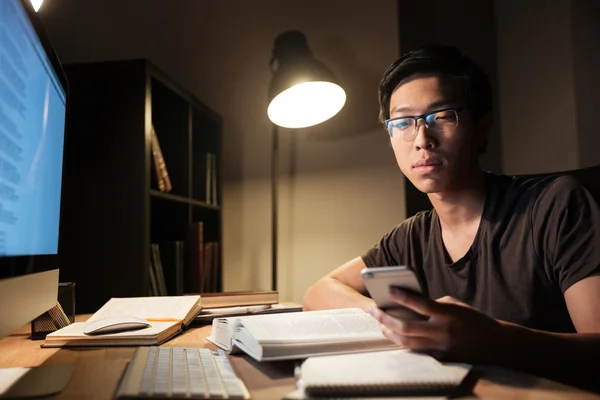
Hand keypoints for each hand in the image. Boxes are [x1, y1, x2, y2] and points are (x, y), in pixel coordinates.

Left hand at [368, 288, 505, 363]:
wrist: (494, 344)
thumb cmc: (472, 319)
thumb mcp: (455, 305)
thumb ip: (433, 304)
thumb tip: (409, 305)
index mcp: (447, 315)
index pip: (420, 304)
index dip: (403, 297)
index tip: (388, 290)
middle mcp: (442, 332)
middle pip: (406, 327)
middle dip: (386, 318)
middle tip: (373, 310)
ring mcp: (440, 347)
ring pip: (406, 342)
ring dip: (389, 332)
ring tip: (380, 323)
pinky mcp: (439, 358)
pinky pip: (415, 350)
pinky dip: (402, 342)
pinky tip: (393, 335)